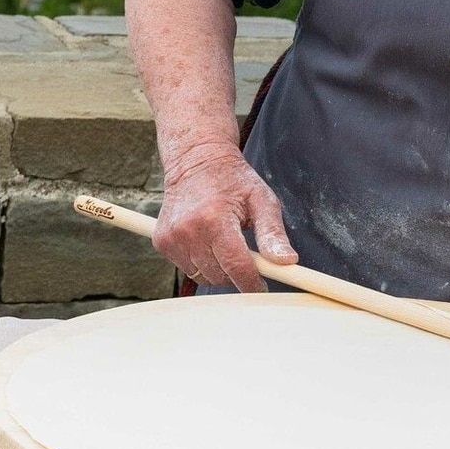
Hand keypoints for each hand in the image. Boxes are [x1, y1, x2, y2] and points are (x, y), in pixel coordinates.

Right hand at [152, 145, 295, 292]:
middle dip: (237, 272)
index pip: (237, 267)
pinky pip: (188, 269)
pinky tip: (206, 241)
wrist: (195, 161)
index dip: (253, 283)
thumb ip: (273, 234)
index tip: (262, 286)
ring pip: (204, 276)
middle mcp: (189, 230)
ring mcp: (172, 237)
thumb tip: (287, 262)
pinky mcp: (162, 242)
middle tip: (245, 253)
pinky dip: (201, 263)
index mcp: (215, 219)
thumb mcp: (262, 200)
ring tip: (224, 242)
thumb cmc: (233, 180)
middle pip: (220, 276)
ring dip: (218, 269)